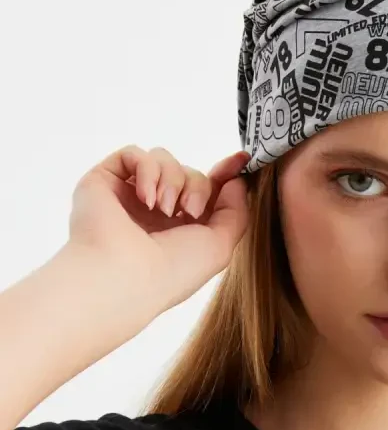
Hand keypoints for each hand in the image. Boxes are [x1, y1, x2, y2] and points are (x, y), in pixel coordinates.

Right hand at [68, 144, 251, 315]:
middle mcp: (154, 213)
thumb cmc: (174, 270)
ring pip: (163, 160)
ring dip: (172, 180)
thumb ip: (235, 211)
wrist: (126, 275)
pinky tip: (145, 198)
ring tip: (162, 209)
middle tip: (189, 211)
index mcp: (180, 230)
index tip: (241, 159)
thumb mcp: (220, 246)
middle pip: (189, 172)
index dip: (223, 174)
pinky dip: (147, 169)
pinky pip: (134, 154)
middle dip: (197, 186)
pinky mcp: (105, 182)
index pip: (205, 190)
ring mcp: (128, 197)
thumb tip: (234, 180)